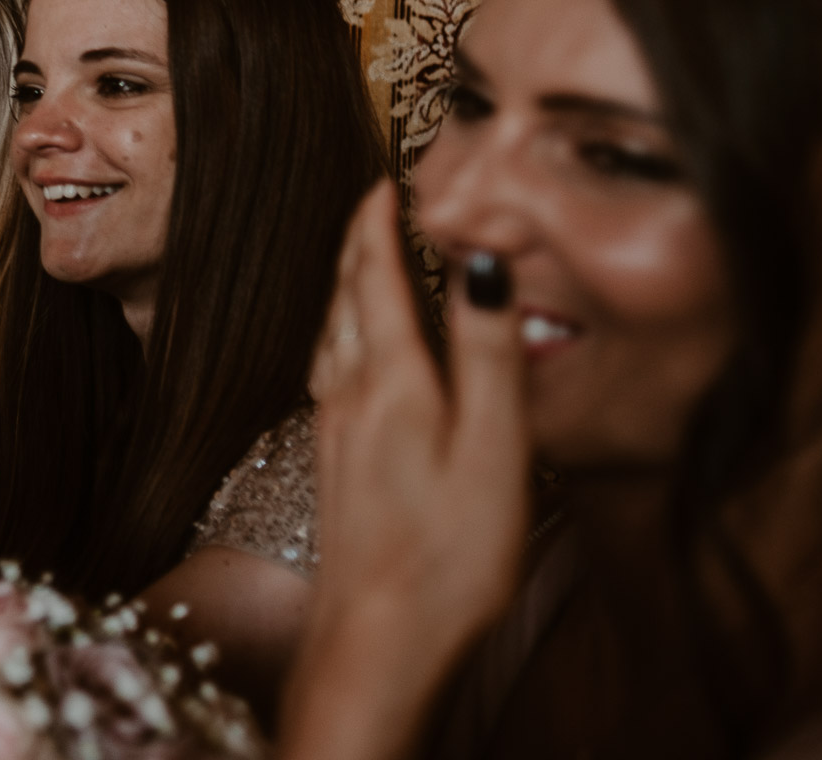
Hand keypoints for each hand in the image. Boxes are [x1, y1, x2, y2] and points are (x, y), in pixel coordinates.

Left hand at [282, 181, 529, 759]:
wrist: (377, 643)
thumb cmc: (447, 555)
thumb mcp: (492, 447)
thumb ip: (487, 352)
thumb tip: (480, 259)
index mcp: (391, 381)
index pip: (375, 276)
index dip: (377, 222)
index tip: (383, 177)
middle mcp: (349, 396)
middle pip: (345, 299)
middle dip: (356, 244)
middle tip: (370, 203)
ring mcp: (333, 432)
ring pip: (331, 336)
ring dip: (344, 288)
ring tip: (357, 262)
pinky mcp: (333, 467)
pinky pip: (329, 374)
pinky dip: (340, 338)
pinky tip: (346, 358)